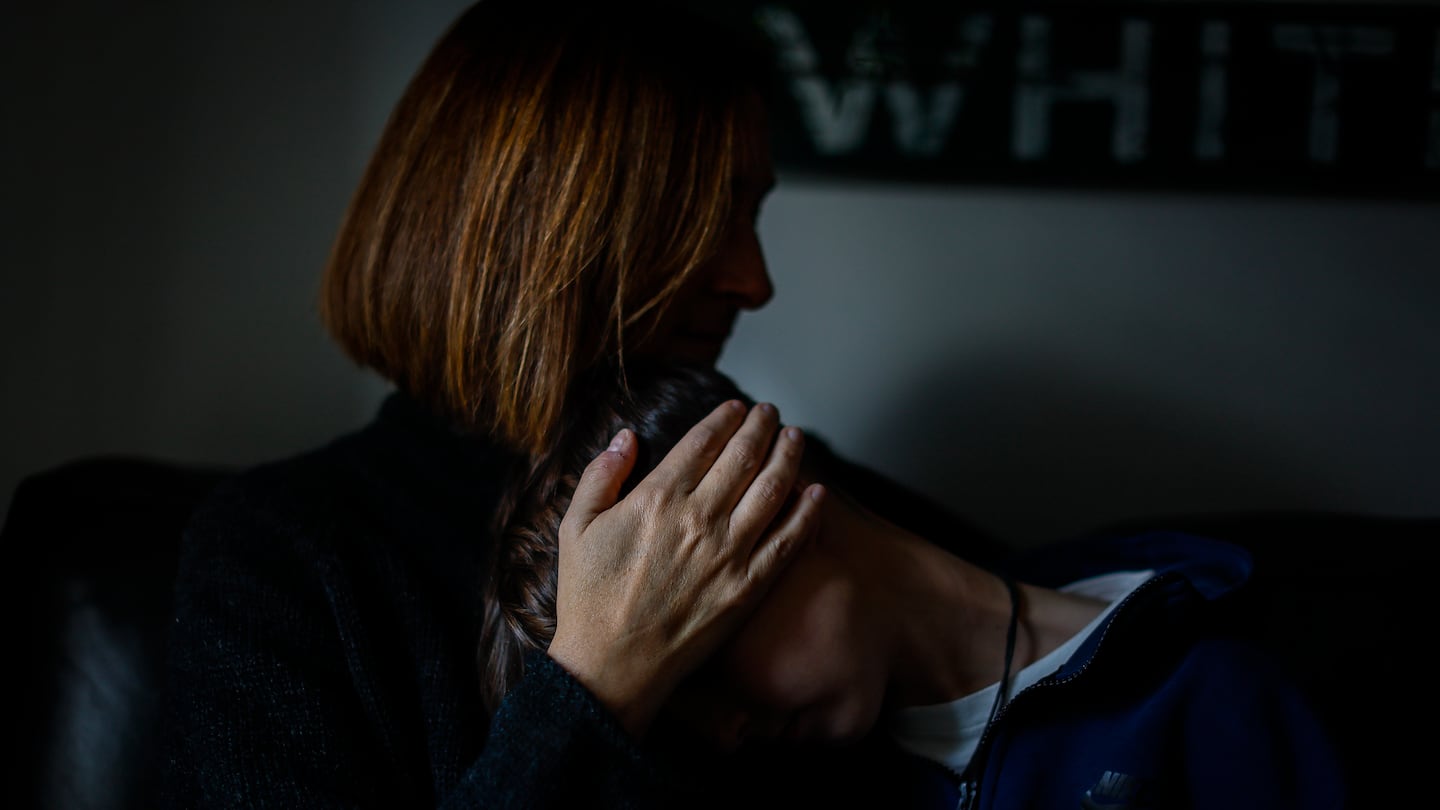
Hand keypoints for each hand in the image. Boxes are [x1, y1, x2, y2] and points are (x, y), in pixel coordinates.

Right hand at [546, 399, 823, 738]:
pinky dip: (806, 513)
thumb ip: (601, 476)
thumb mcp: (576, 528)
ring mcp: (728, 553)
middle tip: (771, 412)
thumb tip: (625, 437)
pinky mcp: (748, 588)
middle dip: (761, 427)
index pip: (703, 442)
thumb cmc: (589, 599)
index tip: (737, 407)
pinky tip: (817, 493)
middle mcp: (699, 518)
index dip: (724, 419)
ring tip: (796, 437)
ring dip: (788, 457)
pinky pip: (787, 542)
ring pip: (772, 490)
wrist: (611, 667)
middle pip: (743, 457)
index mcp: (657, 498)